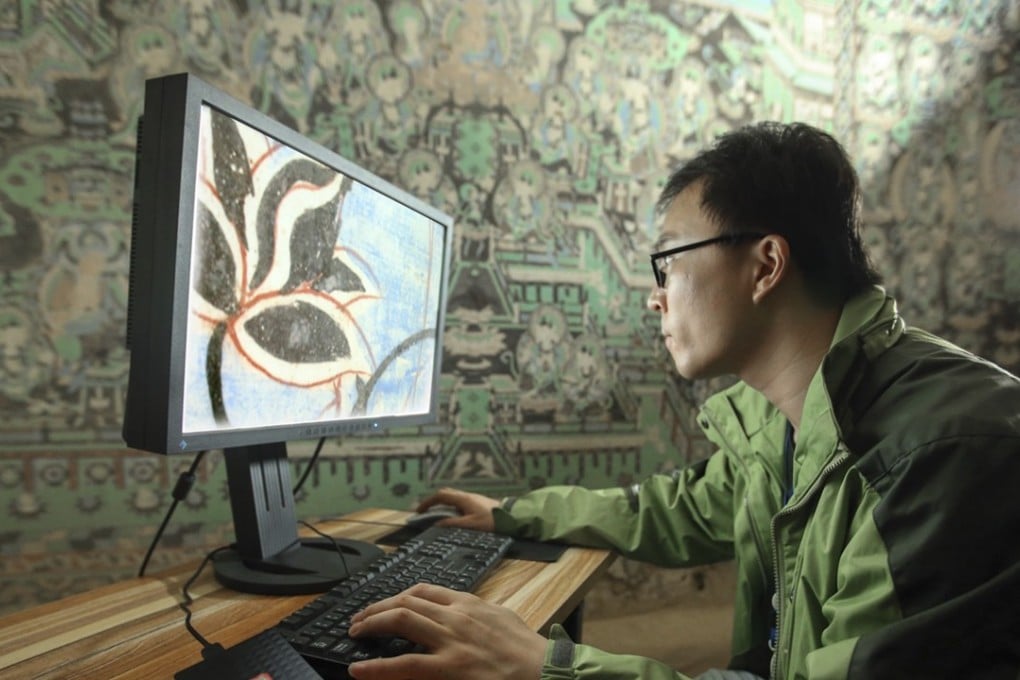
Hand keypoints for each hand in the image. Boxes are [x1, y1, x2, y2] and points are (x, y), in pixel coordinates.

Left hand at [346, 583, 546, 679]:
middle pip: (405, 601)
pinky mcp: (449, 668)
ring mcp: (450, 641)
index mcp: (468, 603)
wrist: (544, 670)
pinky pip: (404, 665)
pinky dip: (377, 667)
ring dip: (370, 625)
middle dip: (376, 608)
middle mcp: (455, 616)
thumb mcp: (501, 618)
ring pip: (400, 621)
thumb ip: (477, 614)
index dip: (398, 596)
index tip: (385, 604)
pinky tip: (359, 669)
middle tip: (359, 619)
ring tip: (354, 633)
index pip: (424, 590)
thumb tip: (460, 616)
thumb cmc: (527, 650)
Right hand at [417, 487, 499, 531]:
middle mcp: (466, 496)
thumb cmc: (491, 521)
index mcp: (463, 499)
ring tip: (436, 516)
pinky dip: (450, 507)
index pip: (440, 496)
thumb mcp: (470, 525)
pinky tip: (451, 517)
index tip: (419, 511)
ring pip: (452, 497)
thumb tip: (437, 524)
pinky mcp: (476, 503)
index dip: (427, 502)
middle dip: (433, 502)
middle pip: (445, 494)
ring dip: (442, 504)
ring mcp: (472, 498)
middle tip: (425, 513)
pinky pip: (458, 501)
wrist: (511, 517)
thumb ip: (453, 524)